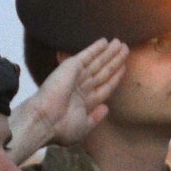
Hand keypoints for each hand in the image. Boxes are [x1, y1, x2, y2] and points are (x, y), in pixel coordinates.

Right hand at [9, 38, 127, 159]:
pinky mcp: (71, 67)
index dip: (115, 77)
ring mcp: (77, 76)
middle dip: (115, 60)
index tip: (124, 67)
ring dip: (109, 52)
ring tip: (121, 43)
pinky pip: (87, 55)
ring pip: (98, 62)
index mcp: (86, 102)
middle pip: (104, 71)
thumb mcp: (83, 127)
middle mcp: (82, 87)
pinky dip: (95, 48)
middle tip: (126, 48)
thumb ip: (95, 118)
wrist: (45, 121)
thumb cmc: (61, 128)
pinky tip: (105, 41)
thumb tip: (106, 108)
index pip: (105, 86)